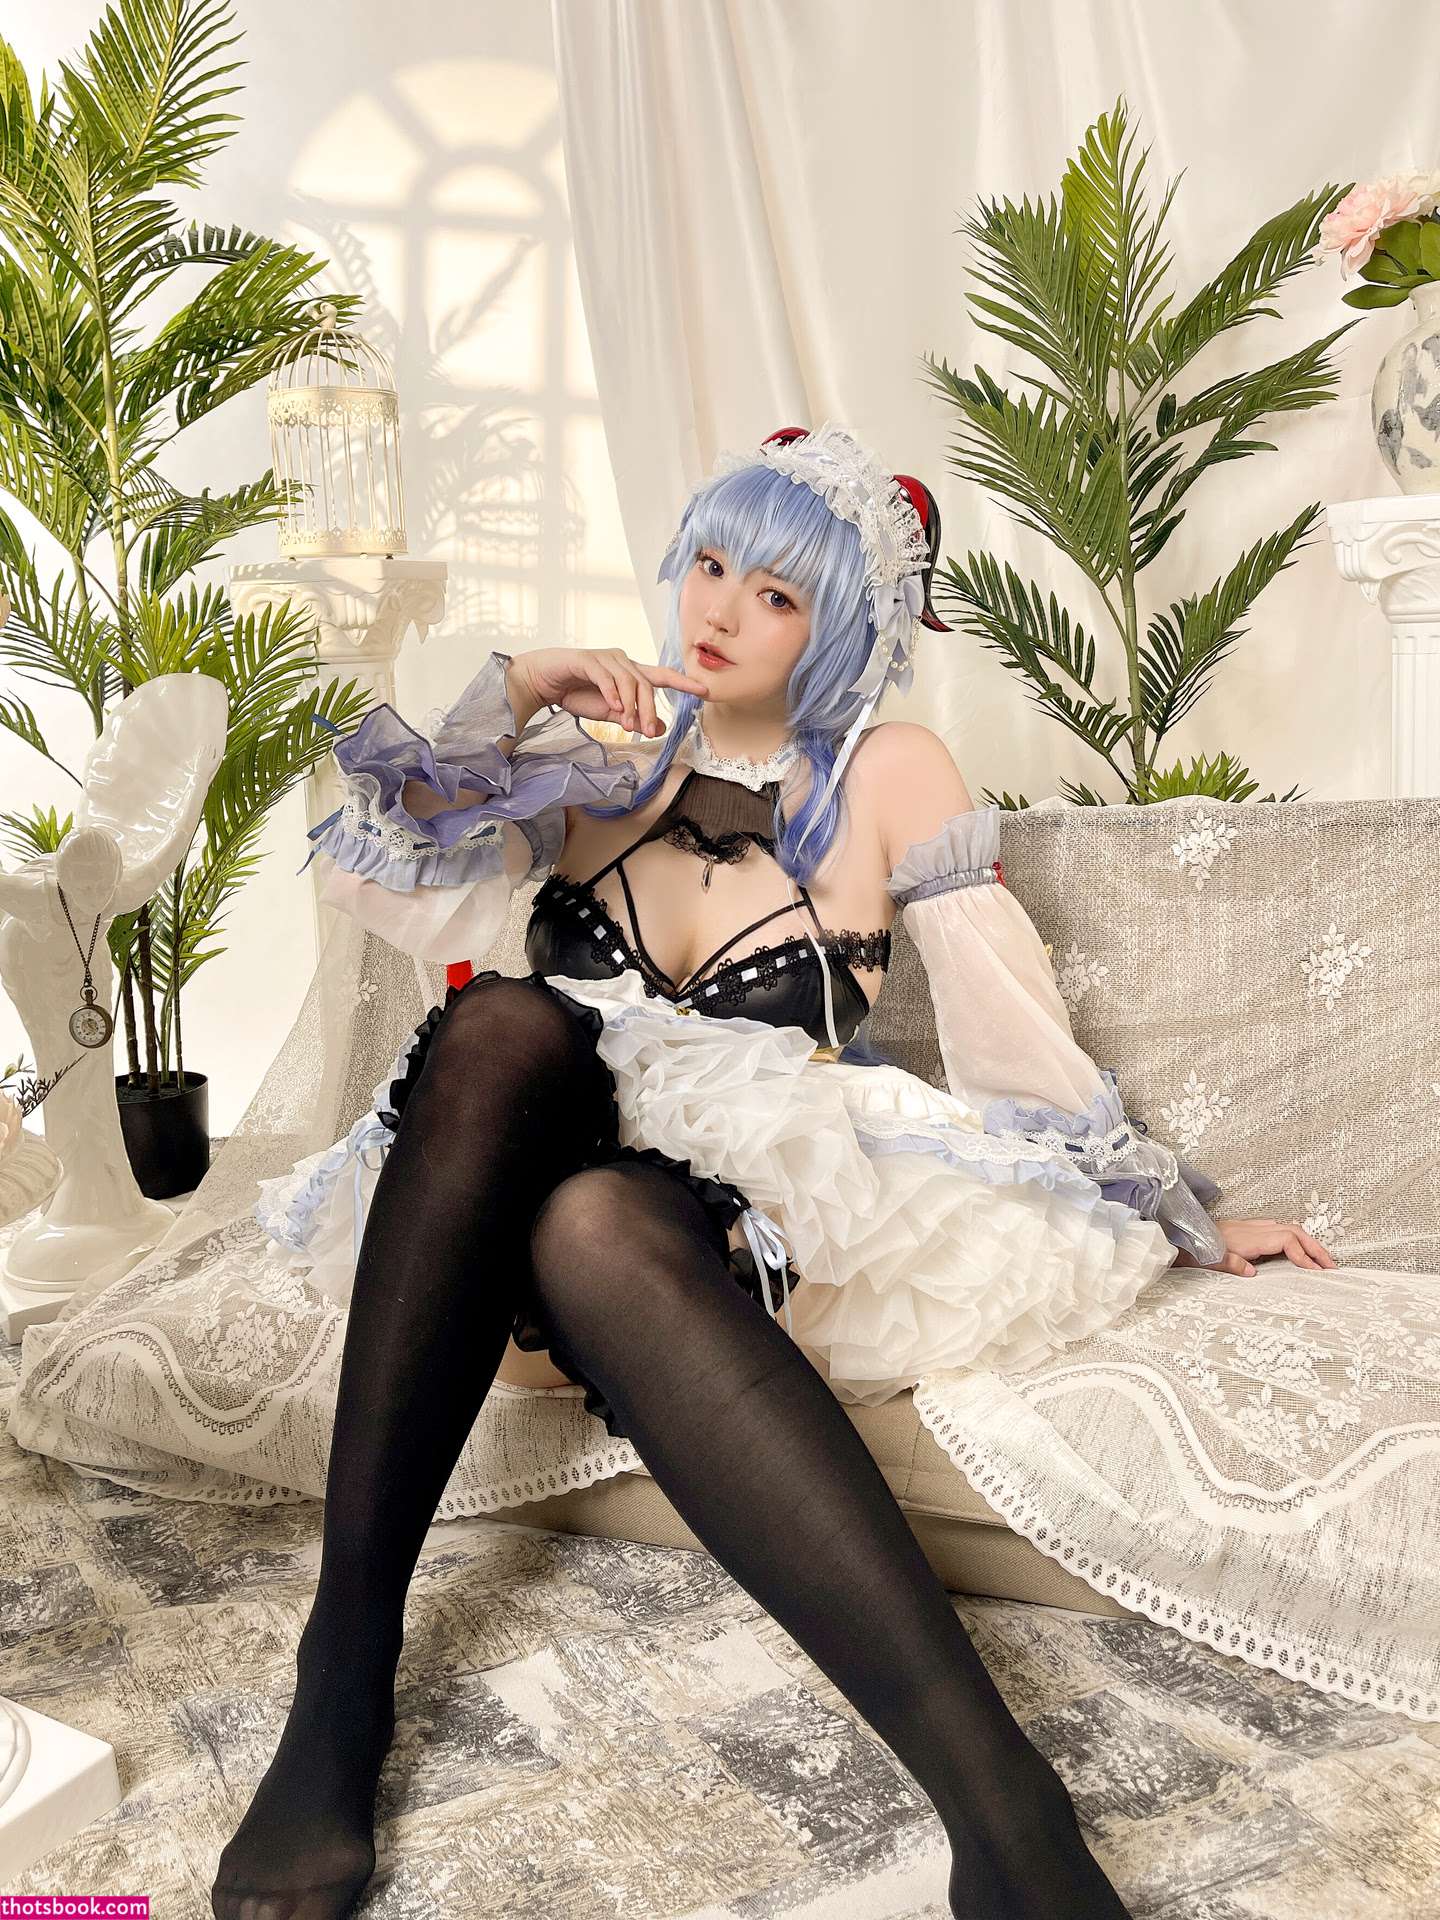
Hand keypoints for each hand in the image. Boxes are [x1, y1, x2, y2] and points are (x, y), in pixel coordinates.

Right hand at [513, 648, 710, 736]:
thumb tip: (660, 728)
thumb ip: (632, 718)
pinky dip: (612, 692)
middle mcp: (622, 661)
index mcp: (631, 673)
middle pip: (647, 684)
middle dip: (649, 709)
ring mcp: (605, 658)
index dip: (684, 683)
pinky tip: (614, 707)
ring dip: (631, 706)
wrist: (543, 682)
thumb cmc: (577, 693)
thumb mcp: (610, 712)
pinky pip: (606, 676)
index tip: (705, 692)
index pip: (662, 677)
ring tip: (627, 725)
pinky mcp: (587, 659)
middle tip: (647, 732)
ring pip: (629, 681)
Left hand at [1172, 1217, 1337, 1277]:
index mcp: (1250, 1237)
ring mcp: (1255, 1227)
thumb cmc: (1197, 1251)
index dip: (1303, 1256)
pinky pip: (1282, 1231)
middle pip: (1295, 1232)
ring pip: (1290, 1229)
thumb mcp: (1211, 1260)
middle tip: (1332, 1266)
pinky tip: (1301, 1252)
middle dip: (1316, 1248)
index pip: (1287, 1241)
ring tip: (1323, 1261)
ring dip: (1309, 1243)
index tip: (1316, 1272)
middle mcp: (1256, 1228)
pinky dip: (1297, 1240)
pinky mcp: (1252, 1230)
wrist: (1183, 1237)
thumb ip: (1230, 1264)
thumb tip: (1252, 1271)